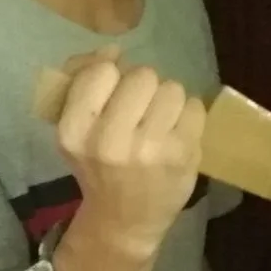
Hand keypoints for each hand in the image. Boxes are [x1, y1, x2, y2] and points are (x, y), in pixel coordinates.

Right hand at [56, 50, 205, 253]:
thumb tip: (113, 50)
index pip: (102, 71)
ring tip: (159, 120)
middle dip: (144, 86)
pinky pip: (195, 106)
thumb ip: (83, 82)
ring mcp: (150, 149)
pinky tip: (176, 132)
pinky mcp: (183, 155)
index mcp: (75, 131)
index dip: (112, 75)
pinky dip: (188, 114)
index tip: (114, 93)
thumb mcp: (75, 128)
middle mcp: (110, 140)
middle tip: (141, 108)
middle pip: (142, 75)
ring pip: (172, 87)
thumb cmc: (98, 165)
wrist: (124, 220)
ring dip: (168, 98)